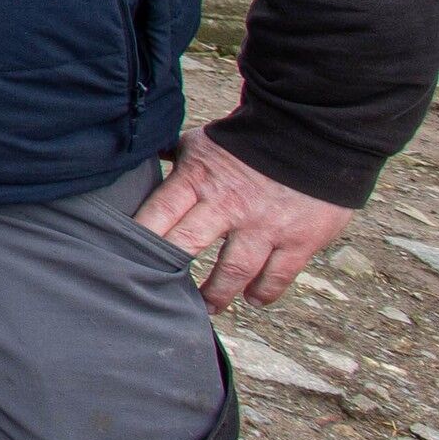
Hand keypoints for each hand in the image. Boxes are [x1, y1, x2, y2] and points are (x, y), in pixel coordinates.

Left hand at [134, 127, 353, 309]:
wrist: (315, 133)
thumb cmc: (249, 138)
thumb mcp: (203, 141)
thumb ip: (174, 157)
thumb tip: (142, 156)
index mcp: (198, 180)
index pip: (158, 213)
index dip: (138, 238)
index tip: (123, 259)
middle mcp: (228, 206)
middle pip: (188, 246)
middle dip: (169, 271)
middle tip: (159, 290)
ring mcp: (265, 225)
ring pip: (234, 271)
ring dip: (217, 293)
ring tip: (208, 306)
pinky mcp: (300, 239)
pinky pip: (278, 275)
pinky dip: (264, 292)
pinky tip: (253, 299)